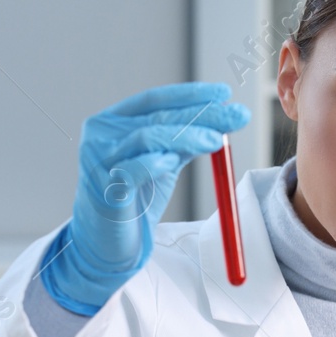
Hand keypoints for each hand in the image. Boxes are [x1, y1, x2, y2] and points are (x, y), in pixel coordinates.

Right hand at [41, 82, 249, 314]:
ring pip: (146, 137)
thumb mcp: (162, 163)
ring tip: (215, 140)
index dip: (190, 95)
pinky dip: (154, 163)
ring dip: (186, 136)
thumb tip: (222, 118)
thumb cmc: (134, 200)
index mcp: (113, 121)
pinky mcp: (104, 190)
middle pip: (157, 117)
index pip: (154, 99)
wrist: (106, 243)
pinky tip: (172, 160)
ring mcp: (99, 161)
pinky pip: (131, 170)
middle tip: (236, 116)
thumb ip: (183, 140)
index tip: (224, 93)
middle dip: (201, 115)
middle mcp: (101, 135)